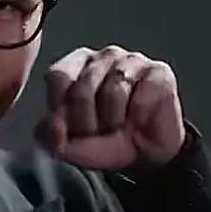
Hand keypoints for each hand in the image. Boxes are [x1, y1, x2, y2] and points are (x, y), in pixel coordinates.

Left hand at [35, 45, 185, 170]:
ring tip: (118, 125)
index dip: (63, 109)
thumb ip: (52, 136)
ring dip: (113, 120)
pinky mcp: (158, 71)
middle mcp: (101, 56)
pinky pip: (141, 96)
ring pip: (112, 91)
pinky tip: (139, 118)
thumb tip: (52, 124)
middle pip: (82, 88)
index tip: (72, 127)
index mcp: (73, 65)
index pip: (58, 76)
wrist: (147, 155)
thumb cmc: (106, 141)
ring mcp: (131, 60)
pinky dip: (138, 116)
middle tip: (98, 132)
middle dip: (87, 122)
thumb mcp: (71, 145)